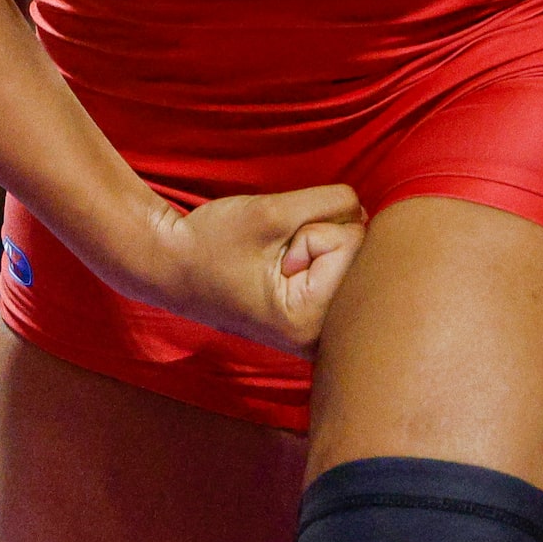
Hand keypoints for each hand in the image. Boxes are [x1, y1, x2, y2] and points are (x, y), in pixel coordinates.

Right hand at [154, 183, 366, 358]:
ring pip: (349, 258)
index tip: (275, 251)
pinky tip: (287, 269)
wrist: (173, 267)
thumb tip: (369, 209)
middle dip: (320, 236)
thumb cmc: (214, 241)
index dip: (313, 229)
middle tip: (276, 257)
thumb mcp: (272, 211)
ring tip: (277, 262)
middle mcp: (320, 338)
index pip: (353, 243)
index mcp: (309, 321)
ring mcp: (318, 333)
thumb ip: (330, 203)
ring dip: (317, 244)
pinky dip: (317, 255)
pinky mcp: (313, 320)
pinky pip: (339, 269)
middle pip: (358, 253)